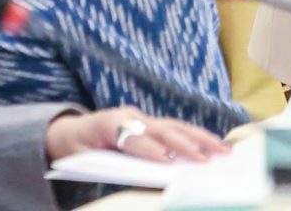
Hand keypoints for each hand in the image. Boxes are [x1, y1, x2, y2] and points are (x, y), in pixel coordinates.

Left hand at [44, 106, 228, 163]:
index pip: (135, 138)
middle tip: (206, 159)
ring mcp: (142, 117)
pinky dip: (195, 136)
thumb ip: (110, 164)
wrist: (68, 130)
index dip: (152, 151)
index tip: (169, 163)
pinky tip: (212, 144)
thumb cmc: (75, 149)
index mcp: (110, 123)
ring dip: (200, 138)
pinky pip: (176, 127)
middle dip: (186, 145)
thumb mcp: (83, 159)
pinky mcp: (149, 122)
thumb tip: (141, 174)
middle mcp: (130, 116)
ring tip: (222, 149)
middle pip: (163, 129)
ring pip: (175, 126)